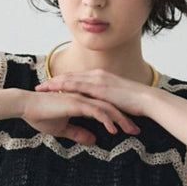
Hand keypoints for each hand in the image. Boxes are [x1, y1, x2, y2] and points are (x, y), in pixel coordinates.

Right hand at [19, 88, 139, 145]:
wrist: (25, 106)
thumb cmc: (40, 115)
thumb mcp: (63, 129)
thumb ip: (78, 133)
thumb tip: (93, 140)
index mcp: (82, 100)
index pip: (106, 108)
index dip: (118, 118)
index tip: (128, 129)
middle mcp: (84, 97)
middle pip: (111, 106)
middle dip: (126, 119)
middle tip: (137, 131)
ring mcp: (81, 98)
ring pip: (107, 108)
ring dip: (121, 120)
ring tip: (131, 131)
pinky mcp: (76, 103)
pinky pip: (96, 111)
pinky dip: (107, 120)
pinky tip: (114, 130)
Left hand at [36, 69, 156, 119]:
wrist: (147, 100)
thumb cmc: (135, 103)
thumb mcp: (116, 101)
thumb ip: (106, 102)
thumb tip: (100, 110)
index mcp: (101, 77)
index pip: (77, 78)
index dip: (62, 81)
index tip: (49, 86)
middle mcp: (97, 75)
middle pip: (70, 76)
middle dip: (54, 81)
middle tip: (39, 86)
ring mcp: (98, 80)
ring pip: (71, 79)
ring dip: (55, 83)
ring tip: (41, 88)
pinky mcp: (100, 88)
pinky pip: (79, 87)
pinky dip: (66, 88)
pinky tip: (55, 92)